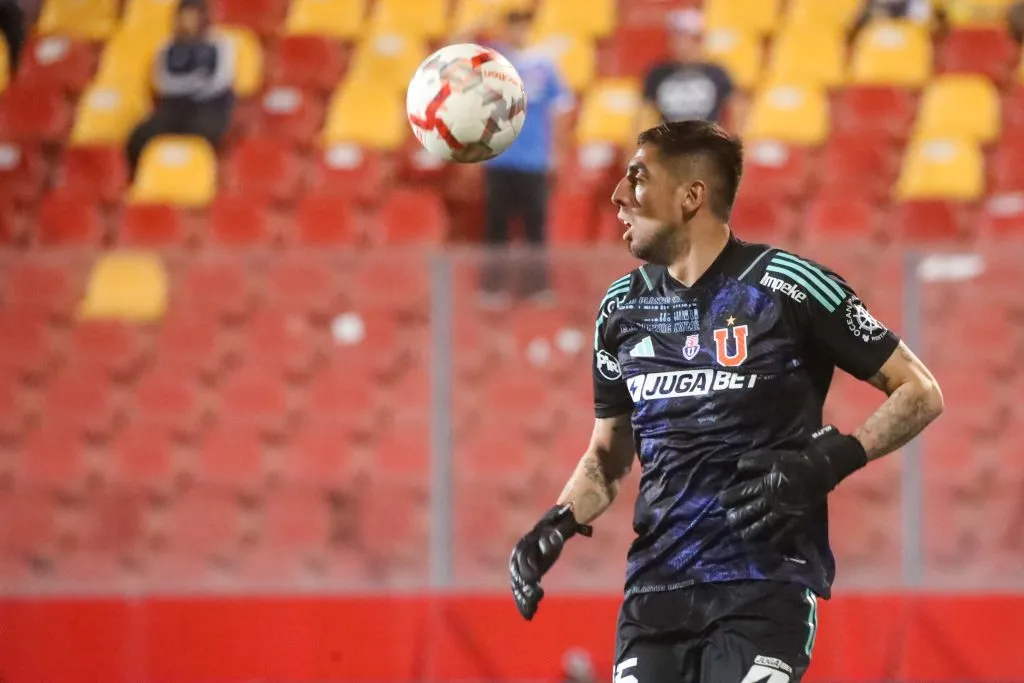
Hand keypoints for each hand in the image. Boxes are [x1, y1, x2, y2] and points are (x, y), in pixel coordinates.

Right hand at [509, 505, 590, 620]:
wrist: (549, 531)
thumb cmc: (553, 531)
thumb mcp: (555, 531)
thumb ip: (554, 536)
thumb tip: (554, 538)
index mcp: (524, 546)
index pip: (524, 559)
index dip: (529, 569)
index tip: (535, 580)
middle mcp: (518, 559)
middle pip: (519, 576)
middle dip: (525, 589)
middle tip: (534, 600)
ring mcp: (520, 569)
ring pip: (519, 587)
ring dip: (524, 600)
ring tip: (531, 612)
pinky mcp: (526, 578)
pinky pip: (522, 592)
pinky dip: (524, 603)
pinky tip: (530, 614)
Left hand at [718, 426, 866, 544]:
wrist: (821, 470)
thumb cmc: (794, 462)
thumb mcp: (772, 457)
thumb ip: (753, 461)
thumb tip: (738, 468)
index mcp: (765, 484)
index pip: (740, 494)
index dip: (727, 499)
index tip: (722, 501)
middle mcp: (772, 501)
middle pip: (748, 513)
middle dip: (735, 518)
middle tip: (729, 520)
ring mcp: (785, 513)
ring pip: (763, 527)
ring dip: (749, 532)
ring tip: (741, 534)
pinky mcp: (796, 521)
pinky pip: (783, 536)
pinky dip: (772, 542)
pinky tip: (764, 544)